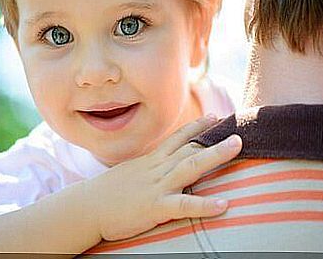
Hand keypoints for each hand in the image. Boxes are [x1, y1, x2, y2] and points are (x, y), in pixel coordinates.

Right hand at [92, 115, 241, 240]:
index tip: (214, 116)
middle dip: (214, 137)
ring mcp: (157, 186)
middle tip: (237, 128)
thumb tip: (160, 164)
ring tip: (237, 146)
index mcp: (151, 161)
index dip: (197, 127)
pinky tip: (224, 204)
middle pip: (189, 148)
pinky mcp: (154, 207)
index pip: (178, 139)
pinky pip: (183, 205)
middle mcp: (157, 169)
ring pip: (190, 167)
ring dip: (214, 155)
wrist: (85, 207)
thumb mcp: (131, 172)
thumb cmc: (107, 192)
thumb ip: (149, 167)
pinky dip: (204, 204)